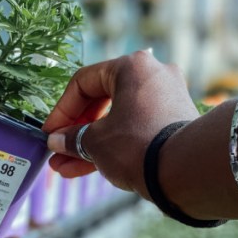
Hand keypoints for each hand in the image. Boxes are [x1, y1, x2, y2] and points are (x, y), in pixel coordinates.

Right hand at [43, 51, 199, 196]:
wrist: (187, 171)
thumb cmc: (138, 146)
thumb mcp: (96, 142)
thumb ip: (73, 138)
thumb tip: (57, 140)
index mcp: (131, 66)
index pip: (83, 82)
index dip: (61, 111)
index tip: (50, 133)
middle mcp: (154, 75)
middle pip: (102, 101)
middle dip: (76, 131)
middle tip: (58, 152)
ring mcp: (168, 98)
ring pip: (118, 119)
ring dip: (91, 143)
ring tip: (67, 168)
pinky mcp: (176, 122)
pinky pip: (136, 129)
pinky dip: (115, 145)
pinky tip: (90, 167)